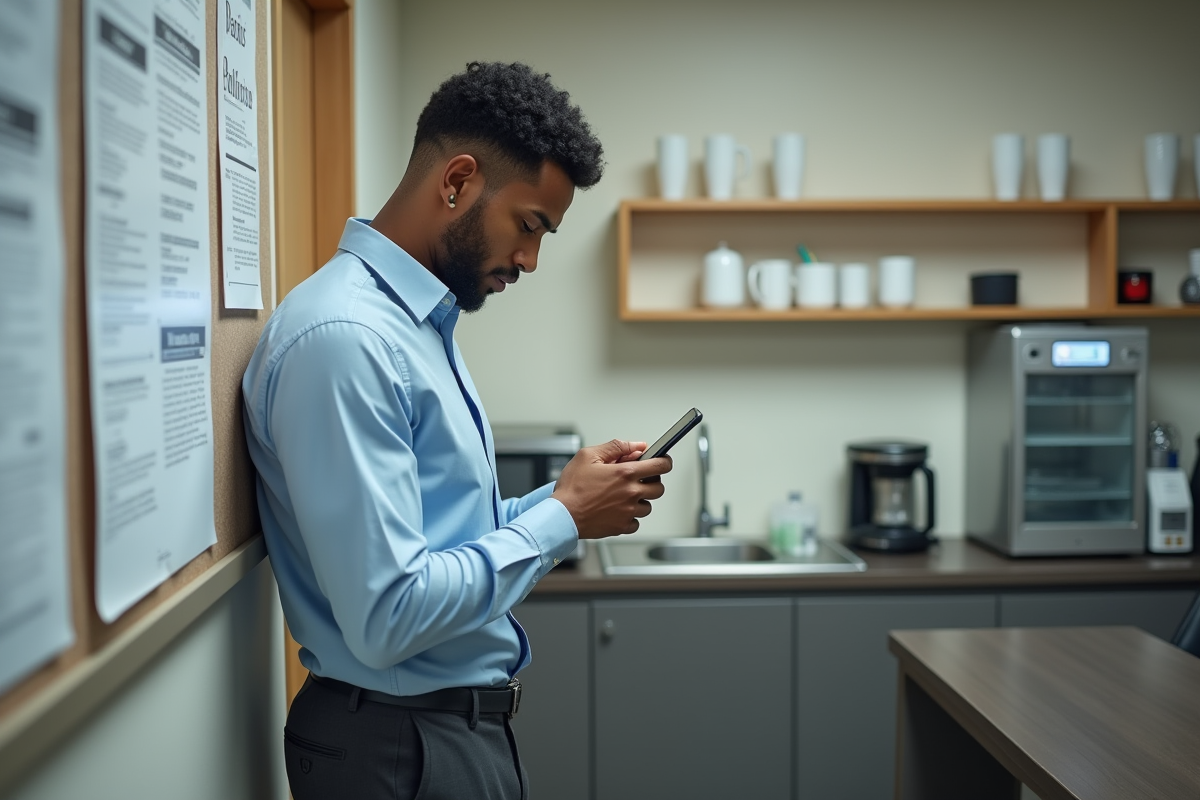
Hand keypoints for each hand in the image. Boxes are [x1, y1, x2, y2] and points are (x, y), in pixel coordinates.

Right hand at [552, 439, 672, 538]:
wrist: (561, 516)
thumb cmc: (571, 488)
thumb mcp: (588, 456)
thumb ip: (616, 447)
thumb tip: (636, 446)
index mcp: (625, 474)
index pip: (660, 466)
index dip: (664, 462)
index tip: (662, 462)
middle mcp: (630, 493)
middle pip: (659, 488)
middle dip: (651, 482)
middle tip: (638, 480)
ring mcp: (627, 512)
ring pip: (648, 506)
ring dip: (640, 500)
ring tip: (623, 496)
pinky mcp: (621, 527)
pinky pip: (636, 523)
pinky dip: (630, 517)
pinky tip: (618, 510)